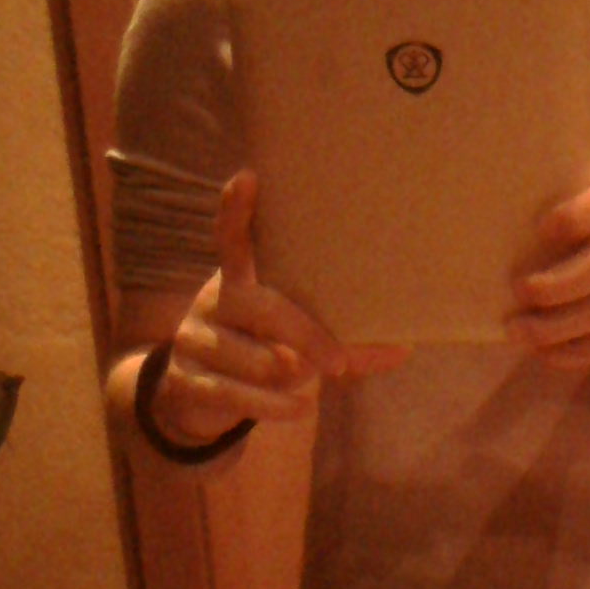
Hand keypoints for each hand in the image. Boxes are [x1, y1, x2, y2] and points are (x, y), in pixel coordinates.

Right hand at [152, 170, 406, 442]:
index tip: (247, 178)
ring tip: (304, 386)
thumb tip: (405, 348)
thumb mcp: (298, 344)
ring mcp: (193, 340)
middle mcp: (211, 302)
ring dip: (287, 378)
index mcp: (239, 281)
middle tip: (336, 364)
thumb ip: (343, 343)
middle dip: (303, 335)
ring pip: (251, 359)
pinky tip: (298, 410)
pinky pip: (236, 394)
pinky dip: (273, 406)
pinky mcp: (184, 381)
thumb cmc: (263, 354)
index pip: (232, 239)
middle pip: (259, 306)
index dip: (237, 211)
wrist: (198, 400)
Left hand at [507, 172, 589, 369]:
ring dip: (557, 327)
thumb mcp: (554, 195)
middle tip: (518, 291)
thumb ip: (532, 202)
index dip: (579, 216)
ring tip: (517, 331)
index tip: (539, 229)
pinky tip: (542, 352)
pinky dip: (573, 352)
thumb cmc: (563, 212)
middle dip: (557, 286)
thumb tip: (474, 228)